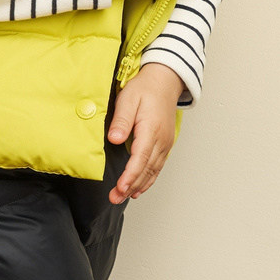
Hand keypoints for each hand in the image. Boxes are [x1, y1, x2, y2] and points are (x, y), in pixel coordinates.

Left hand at [107, 63, 183, 203]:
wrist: (164, 81)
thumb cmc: (145, 89)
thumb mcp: (128, 99)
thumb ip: (121, 120)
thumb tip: (115, 139)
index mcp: (151, 129)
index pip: (140, 158)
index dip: (130, 176)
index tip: (120, 187)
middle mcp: (161, 140)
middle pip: (145, 169)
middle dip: (130, 186)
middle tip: (115, 198)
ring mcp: (164, 144)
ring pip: (152, 171)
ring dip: (137, 187)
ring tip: (122, 197)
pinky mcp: (164, 146)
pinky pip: (156, 168)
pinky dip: (147, 181)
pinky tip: (138, 190)